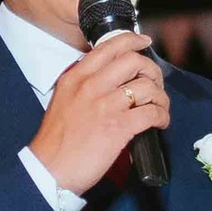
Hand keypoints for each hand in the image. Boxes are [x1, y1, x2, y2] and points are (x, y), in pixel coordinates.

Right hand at [33, 36, 170, 195]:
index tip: (144, 43)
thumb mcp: (63, 101)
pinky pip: (151, 113)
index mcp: (76, 77)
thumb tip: (111, 82)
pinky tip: (160, 122)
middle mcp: (91, 86)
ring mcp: (106, 106)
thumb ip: (83, 86)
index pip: (109, 47)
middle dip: (151, 70)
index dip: (132, 41)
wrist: (50, 169)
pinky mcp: (119, 127)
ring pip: (147, 86)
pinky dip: (162, 116)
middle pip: (133, 61)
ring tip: (159, 107)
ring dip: (160, 96)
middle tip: (154, 82)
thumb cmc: (56, 141)